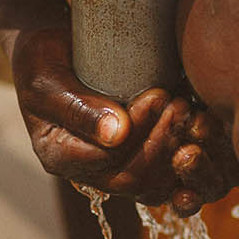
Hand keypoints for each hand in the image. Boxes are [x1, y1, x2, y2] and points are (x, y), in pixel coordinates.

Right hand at [3, 25, 238, 211]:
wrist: (52, 53)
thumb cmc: (42, 62)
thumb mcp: (48, 80)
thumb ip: (77, 107)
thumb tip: (116, 135)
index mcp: (61, 157)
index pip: (107, 162)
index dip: (138, 133)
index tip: (157, 95)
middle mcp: (88, 171)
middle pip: (133, 180)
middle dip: (161, 143)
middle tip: (179, 104)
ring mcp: (113, 168)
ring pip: (154, 185)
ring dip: (176, 151)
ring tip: (187, 111)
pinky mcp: (135, 158)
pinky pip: (165, 175)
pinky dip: (184, 155)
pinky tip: (197, 125)